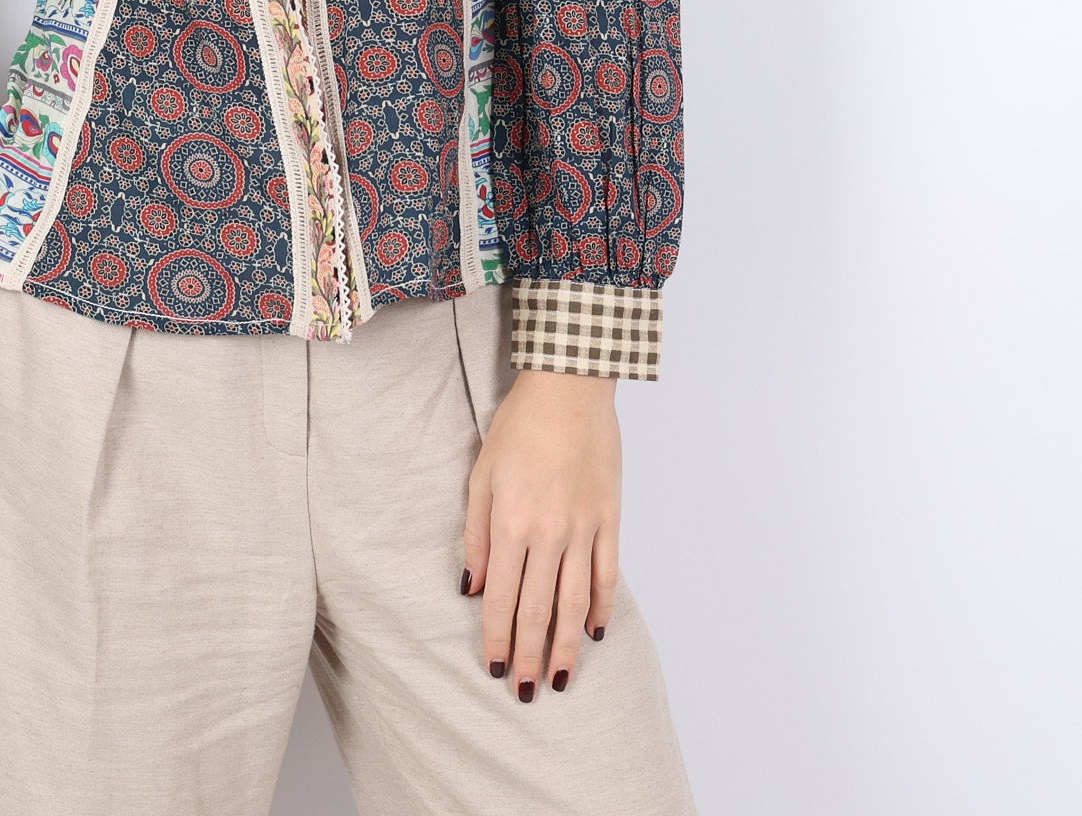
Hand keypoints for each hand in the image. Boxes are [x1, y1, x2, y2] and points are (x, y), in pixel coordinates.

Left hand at [461, 368, 621, 700]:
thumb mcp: (481, 475)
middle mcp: (549, 532)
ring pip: (575, 602)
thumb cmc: (518, 427)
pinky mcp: (610, 517)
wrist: (569, 387)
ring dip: (566, 646)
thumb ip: (475, 535)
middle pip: (538, 609)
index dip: (496, 638)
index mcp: (511, 522)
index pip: (501, 597)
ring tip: (559, 679)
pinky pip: (606, 573)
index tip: (492, 669)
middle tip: (524, 693)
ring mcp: (584, 527)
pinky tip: (595, 632)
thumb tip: (471, 588)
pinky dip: (601, 606)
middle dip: (529, 656)